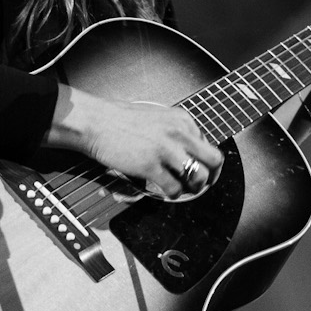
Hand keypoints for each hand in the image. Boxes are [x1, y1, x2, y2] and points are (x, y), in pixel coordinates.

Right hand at [47, 87, 222, 198]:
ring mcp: (166, 150)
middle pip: (213, 160)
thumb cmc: (120, 120)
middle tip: (200, 184)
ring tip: (180, 188)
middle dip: (210, 176)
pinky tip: (163, 190)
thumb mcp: (156, 117)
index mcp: (181, 119)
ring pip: (198, 177)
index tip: (201, 170)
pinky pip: (173, 188)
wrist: (97, 122)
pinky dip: (171, 194)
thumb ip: (175, 131)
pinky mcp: (151, 166)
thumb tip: (187, 151)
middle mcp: (178, 133)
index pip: (208, 144)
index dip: (206, 162)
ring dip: (191, 187)